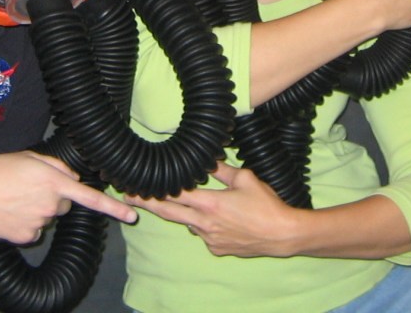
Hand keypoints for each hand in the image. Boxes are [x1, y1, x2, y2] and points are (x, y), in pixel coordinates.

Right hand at [0, 151, 135, 243]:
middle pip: (65, 203)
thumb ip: (56, 165)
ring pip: (48, 216)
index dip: (113, 207)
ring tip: (15, 196)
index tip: (131, 216)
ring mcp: (39, 223)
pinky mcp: (27, 237)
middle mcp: (51, 205)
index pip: (90, 197)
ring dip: (38, 208)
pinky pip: (35, 229)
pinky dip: (26, 222)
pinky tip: (11, 212)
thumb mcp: (29, 157)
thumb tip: (72, 177)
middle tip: (30, 186)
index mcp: (54, 182)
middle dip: (55, 196)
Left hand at [127, 162, 299, 257]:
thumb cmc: (266, 205)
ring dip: (187, 214)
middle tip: (129, 198)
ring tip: (197, 204)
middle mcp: (204, 224)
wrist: (281, 234)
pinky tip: (222, 219)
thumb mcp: (245, 179)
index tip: (137, 187)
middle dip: (148, 204)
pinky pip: (204, 235)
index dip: (154, 190)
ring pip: (189, 223)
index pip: (174, 195)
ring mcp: (209, 239)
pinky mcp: (217, 249)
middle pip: (170, 212)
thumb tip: (209, 160)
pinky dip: (205, 226)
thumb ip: (223, 171)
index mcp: (210, 204)